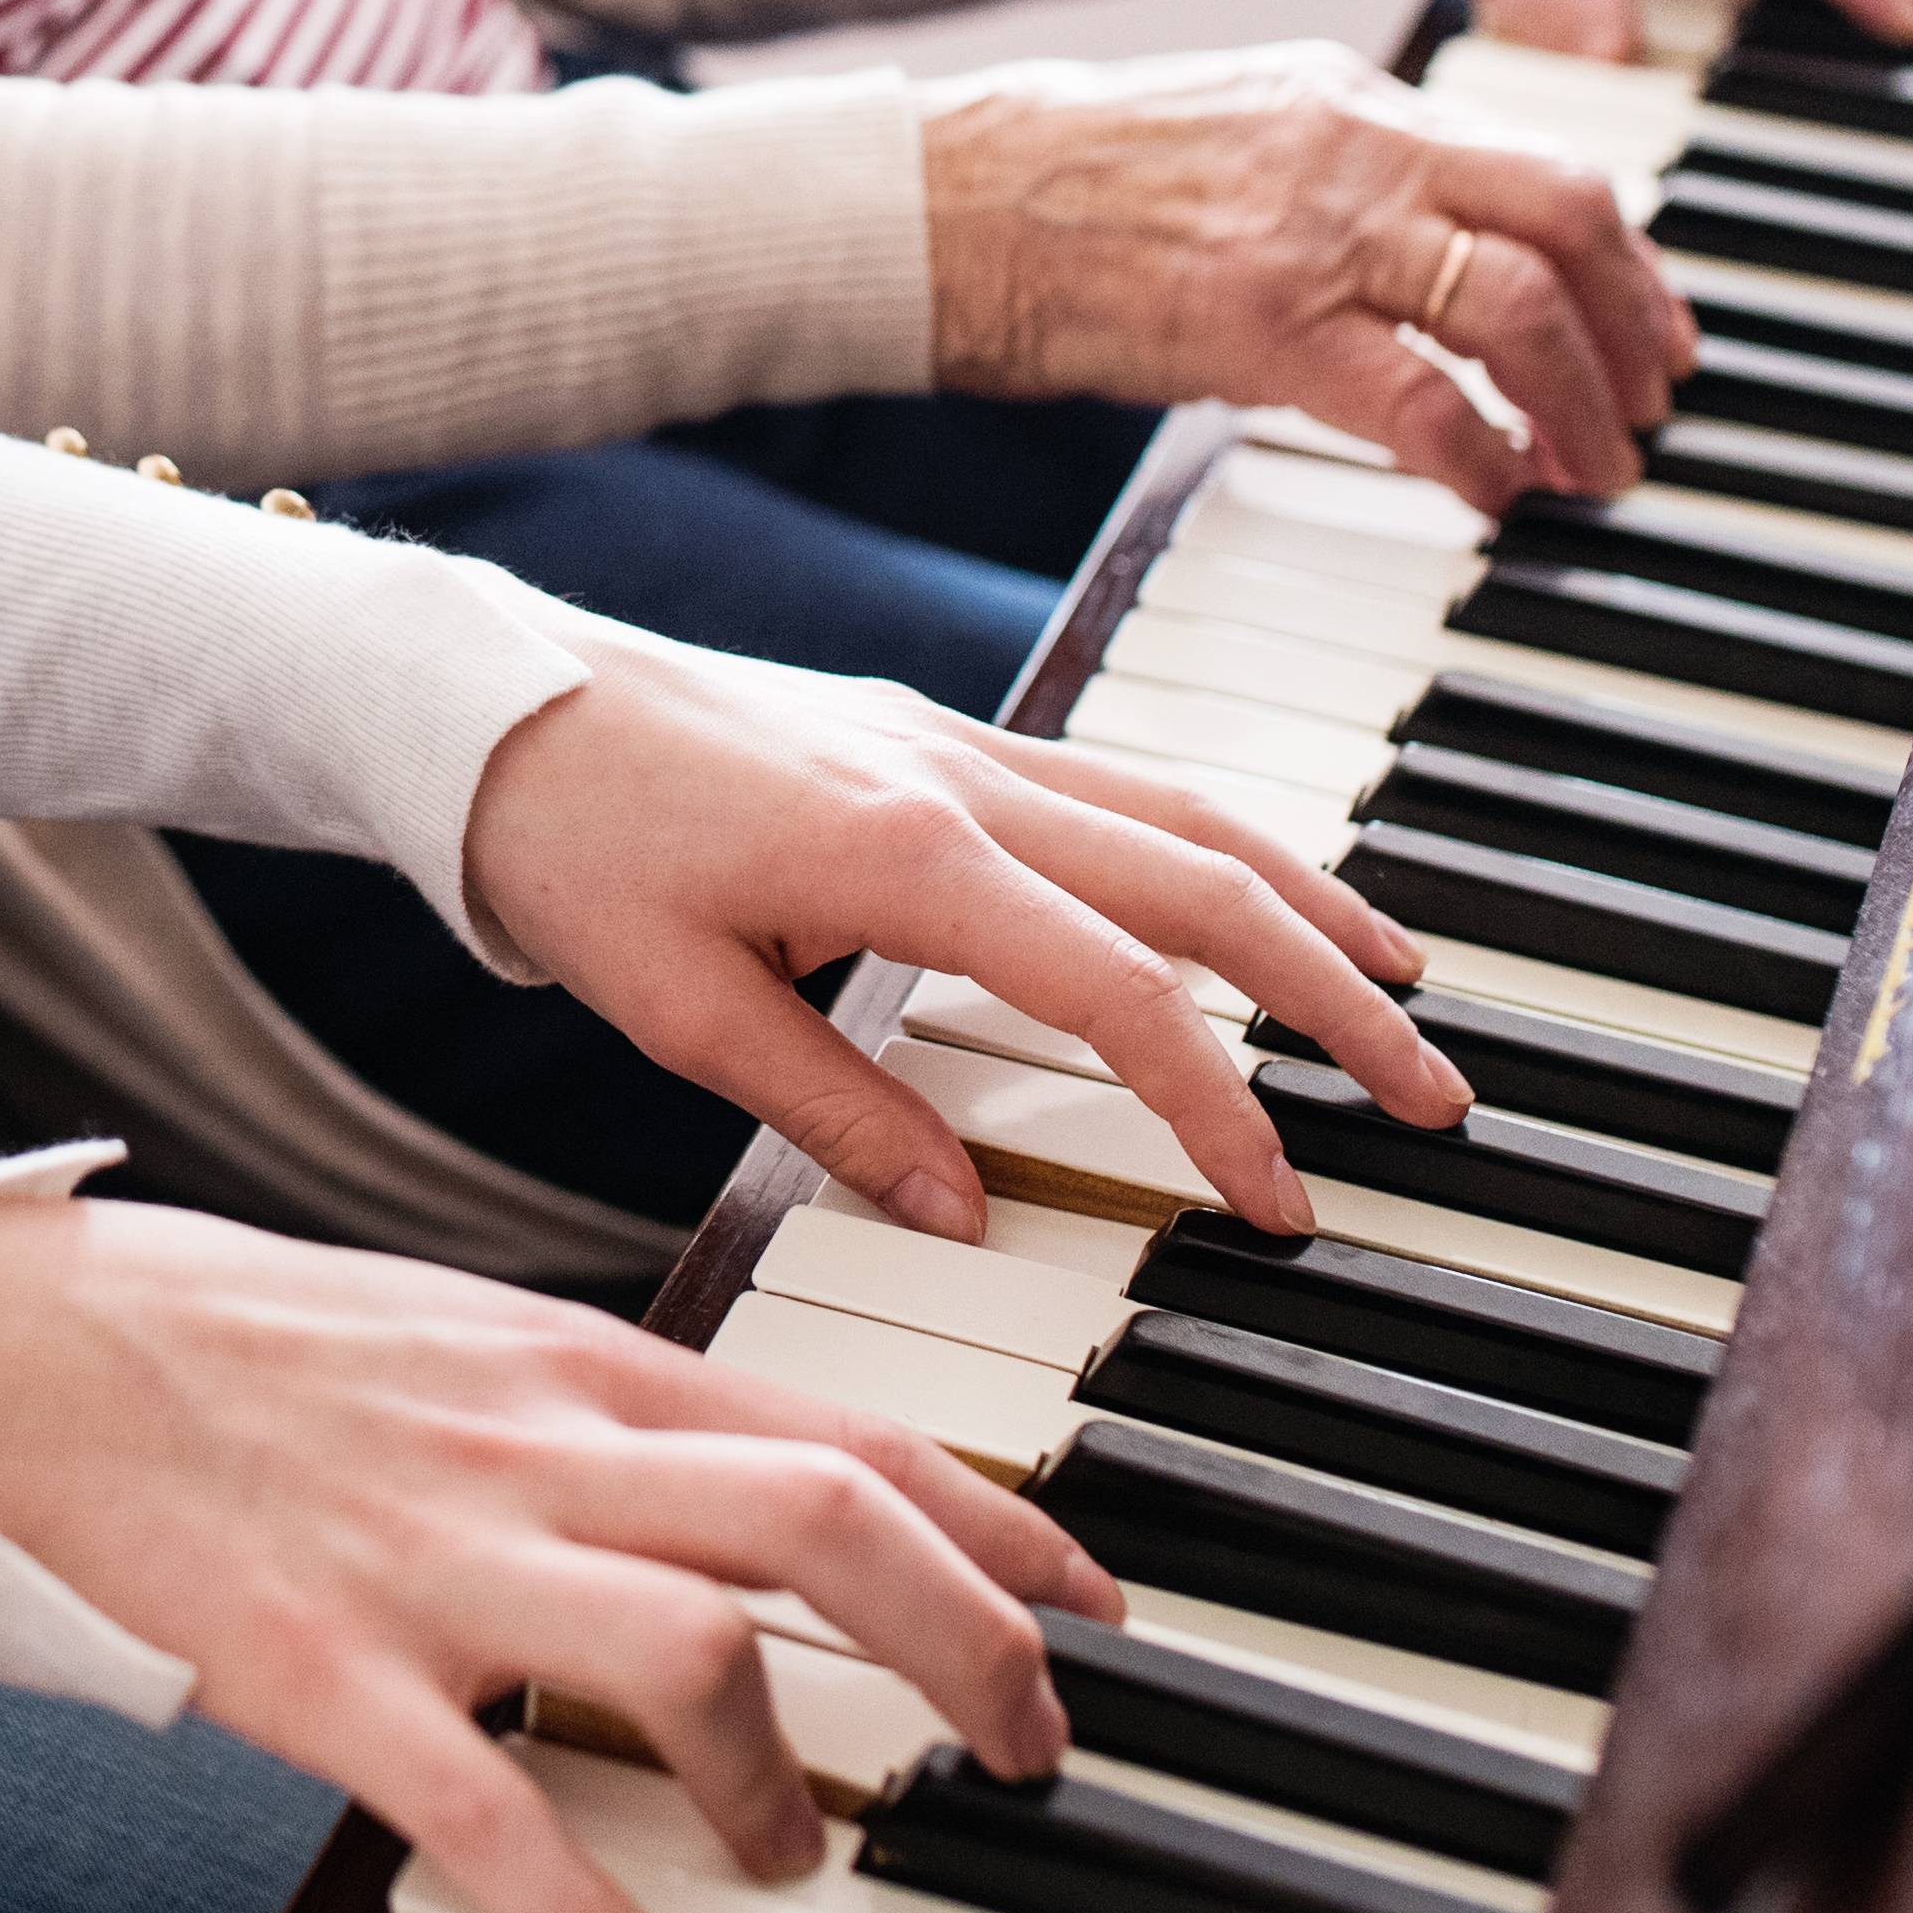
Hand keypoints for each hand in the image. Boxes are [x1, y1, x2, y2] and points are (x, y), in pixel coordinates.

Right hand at [0, 1195, 1118, 1912]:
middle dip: (969, 1638)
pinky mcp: (320, 1669)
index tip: (1091, 1597)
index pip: (843, 1421)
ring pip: (695, 1643)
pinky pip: (485, 1805)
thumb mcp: (450, 1334)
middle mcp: (530, 1447)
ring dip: (789, 1775)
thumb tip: (743, 1466)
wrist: (5, 1357)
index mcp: (569, 1364)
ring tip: (803, 1858)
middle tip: (1025, 1743)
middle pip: (826, 1518)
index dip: (999, 1515)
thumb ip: (596, 1402)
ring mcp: (431, 1559)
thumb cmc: (229, 1354)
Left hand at [459, 619, 1471, 1242]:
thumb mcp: (676, 1009)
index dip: (1218, 1106)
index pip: (1121, 994)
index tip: (1282, 1199)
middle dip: (1333, 995)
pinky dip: (1214, 840)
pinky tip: (1255, 890)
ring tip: (1399, 984)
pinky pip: (1116, 782)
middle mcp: (958, 778)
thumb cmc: (562, 843)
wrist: (483, 698)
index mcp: (905, 853)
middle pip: (1205, 888)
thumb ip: (835, 1113)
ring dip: (1306, 898)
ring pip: (1184, 814)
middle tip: (1429, 1094)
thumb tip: (966, 1214)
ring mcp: (953, 739)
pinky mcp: (929, 731)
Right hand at [922, 44, 1690, 506]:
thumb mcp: (1231, 137)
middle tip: (1653, 407)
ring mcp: (1311, 234)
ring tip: (1591, 471)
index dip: (1627, 259)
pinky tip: (1492, 497)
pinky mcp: (1260, 323)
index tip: (1653, 329)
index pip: (1542, 163)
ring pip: (1520, 305)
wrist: (940, 202)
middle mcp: (1354, 149)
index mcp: (1350, 101)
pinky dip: (1481, 457)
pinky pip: (1420, 399)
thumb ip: (1339, 178)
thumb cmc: (1060, 188)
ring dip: (1582, 403)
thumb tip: (1430, 255)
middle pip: (1571, 218)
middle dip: (1639, 326)